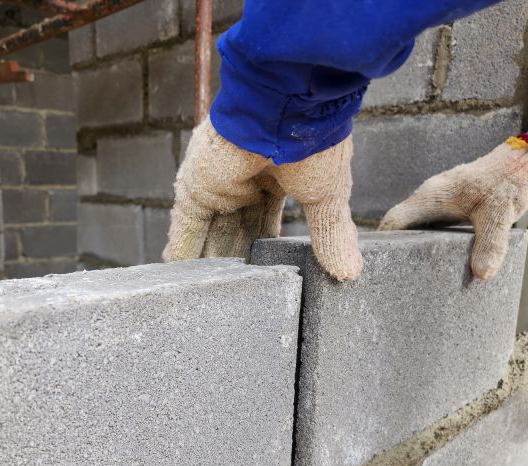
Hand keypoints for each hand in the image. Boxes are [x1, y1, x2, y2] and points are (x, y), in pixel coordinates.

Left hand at [163, 117, 361, 280]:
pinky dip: (182, 248)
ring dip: (206, 259)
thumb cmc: (315, 143)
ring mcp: (218, 182)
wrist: (288, 110)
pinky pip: (186, 225)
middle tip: (231, 292)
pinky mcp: (197, 187)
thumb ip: (331, 236)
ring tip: (204, 292)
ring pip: (209, 230)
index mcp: (276, 175)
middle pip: (235, 228)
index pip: (265, 219)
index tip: (263, 273)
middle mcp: (244, 178)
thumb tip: (350, 272)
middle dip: (233, 258)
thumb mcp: (326, 198)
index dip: (262, 247)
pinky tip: (176, 273)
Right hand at [379, 138, 527, 279]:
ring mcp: (436, 198)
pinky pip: (425, 221)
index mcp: (432, 196)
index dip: (383, 241)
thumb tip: (482, 275)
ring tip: (407, 269)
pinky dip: (422, 237)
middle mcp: (428, 195)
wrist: (522, 161)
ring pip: (412, 222)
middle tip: (391, 273)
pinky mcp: (446, 202)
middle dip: (393, 246)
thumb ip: (491, 245)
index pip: (395, 220)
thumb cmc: (508, 183)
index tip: (379, 263)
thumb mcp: (501, 215)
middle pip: (398, 223)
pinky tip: (429, 255)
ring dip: (408, 242)